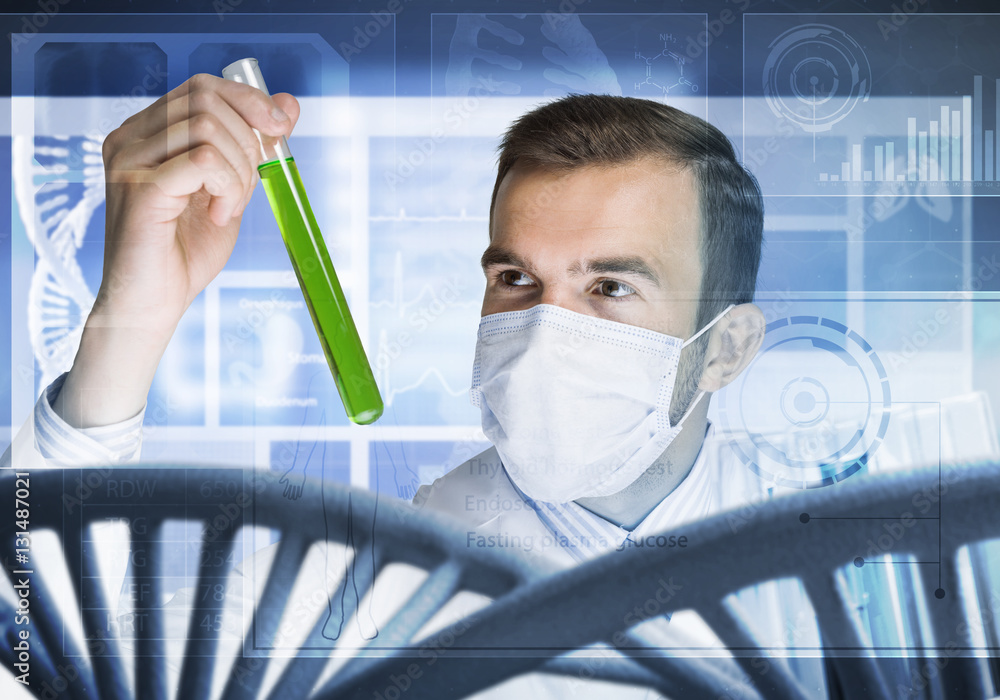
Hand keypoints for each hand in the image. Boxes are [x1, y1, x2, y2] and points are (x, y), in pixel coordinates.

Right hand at [98, 73, 298, 329]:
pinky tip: (217, 216)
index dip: (249, 101)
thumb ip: (252, 146)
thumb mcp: (232, 189)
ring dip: (237, 172)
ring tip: (227, 208)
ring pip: (207, 129)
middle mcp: (130, 138)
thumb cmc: (185, 251)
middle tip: (244, 190)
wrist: (154, 303)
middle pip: (206, 100)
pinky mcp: (138, 188)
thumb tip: (289, 104)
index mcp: (148, 132)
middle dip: (246, 143)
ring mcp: (128, 161)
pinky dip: (226, 188)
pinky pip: (202, 161)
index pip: (202, 87)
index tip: (281, 130)